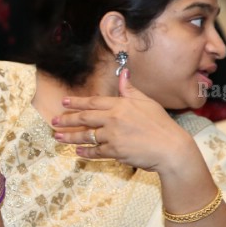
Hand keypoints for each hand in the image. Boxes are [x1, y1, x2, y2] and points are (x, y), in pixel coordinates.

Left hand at [51, 68, 198, 172]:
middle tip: (54, 120)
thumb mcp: (147, 102)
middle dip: (67, 119)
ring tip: (58, 136)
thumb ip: (130, 90)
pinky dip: (86, 151)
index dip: (77, 102)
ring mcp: (113, 135)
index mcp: (121, 105)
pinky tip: (78, 151)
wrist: (171, 148)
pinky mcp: (115, 151)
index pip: (94, 102)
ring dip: (70, 136)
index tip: (64, 102)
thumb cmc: (161, 125)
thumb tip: (123, 74)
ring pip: (87, 135)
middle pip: (85, 118)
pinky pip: (97, 151)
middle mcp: (114, 118)